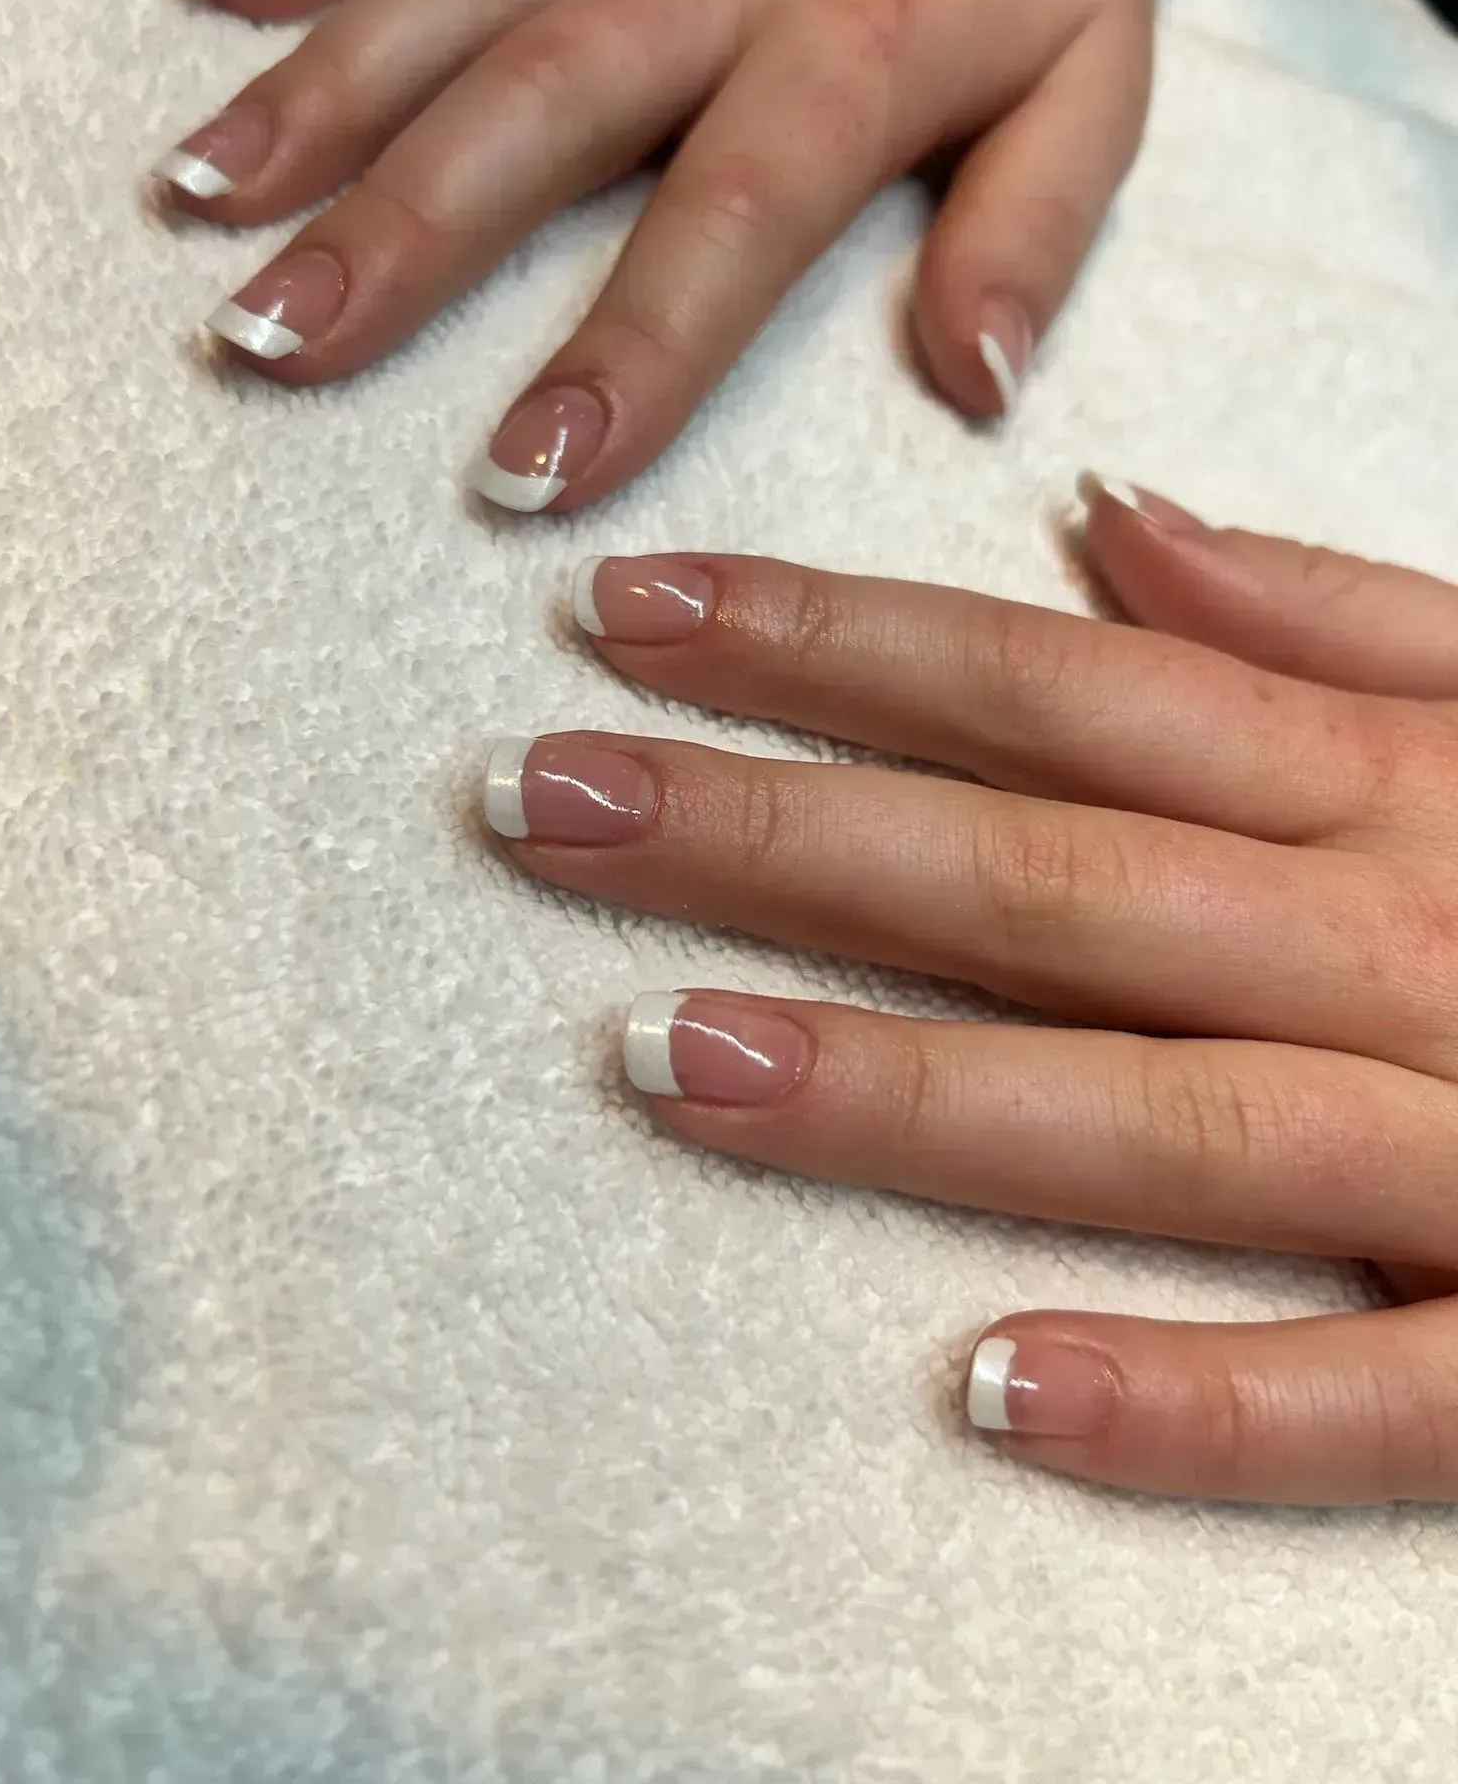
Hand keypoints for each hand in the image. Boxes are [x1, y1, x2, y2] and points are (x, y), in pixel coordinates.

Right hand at [162, 0, 1201, 506]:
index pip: (727, 216)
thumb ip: (1033, 235)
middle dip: (403, 225)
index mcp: (853, 46)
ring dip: (318, 88)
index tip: (535, 467)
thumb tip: (973, 383)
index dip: (629, 348)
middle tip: (283, 338)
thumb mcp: (1099, 93)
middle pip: (538, 97)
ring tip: (206, 199)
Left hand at [481, 476, 1457, 1504]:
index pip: (1059, 685)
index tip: (628, 614)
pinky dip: (1191, 1399)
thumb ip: (1335, 608)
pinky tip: (987, 1392)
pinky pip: (1367, 1395)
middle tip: (542, 801)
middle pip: (1050, 873)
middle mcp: (1411, 937)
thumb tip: (1110, 515)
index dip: (832, 640)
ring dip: (907, 1090)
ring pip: (1162, 1111)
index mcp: (1397, 781)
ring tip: (663, 1057)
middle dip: (782, 829)